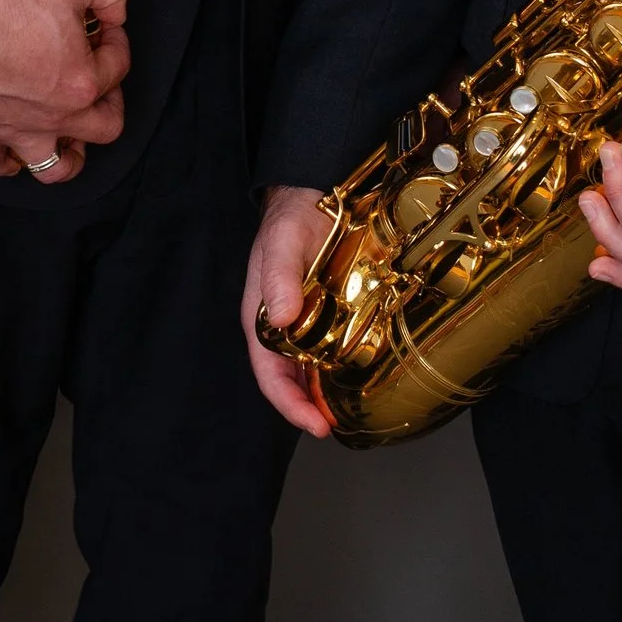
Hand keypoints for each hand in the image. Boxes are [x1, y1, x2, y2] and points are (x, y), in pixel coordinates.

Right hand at [0, 0, 130, 181]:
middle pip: (102, 127)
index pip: (117, 68)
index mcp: (82, 84)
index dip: (117, 41)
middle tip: (99, 80)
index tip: (106, 27)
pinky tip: (13, 147)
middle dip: (110, 103)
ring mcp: (16, 130)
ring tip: (71, 137)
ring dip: (69, 155)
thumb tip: (116, 8)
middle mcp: (54, 117)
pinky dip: (8, 162)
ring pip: (54, 167)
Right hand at [243, 185, 335, 435]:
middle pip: (291, 379)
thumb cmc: (288, 221)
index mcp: (261, 318)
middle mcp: (282, 326)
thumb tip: (283, 317)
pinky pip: (334, 346)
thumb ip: (279, 279)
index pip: (269, 374)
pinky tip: (360, 376)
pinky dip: (344, 365)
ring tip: (348, 412)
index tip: (313, 425)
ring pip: (312, 368)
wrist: (314, 195)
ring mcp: (307, 321)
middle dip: (309, 407)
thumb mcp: (280, 245)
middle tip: (334, 426)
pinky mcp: (329, 312)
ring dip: (326, 392)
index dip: (289, 404)